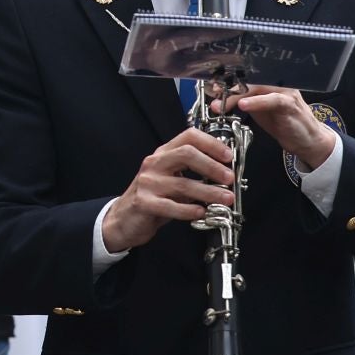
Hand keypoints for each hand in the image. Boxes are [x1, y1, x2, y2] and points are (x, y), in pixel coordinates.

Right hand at [100, 128, 237, 253]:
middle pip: (186, 154)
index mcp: (163, 154)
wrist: (124, 218)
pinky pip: (171, 206)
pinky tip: (201, 213)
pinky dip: (190, 210)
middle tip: (229, 178)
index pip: (188, 137)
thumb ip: (193, 174)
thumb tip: (225, 175)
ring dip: (209, 193)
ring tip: (226, 199)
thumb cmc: (154, 197)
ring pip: (183, 184)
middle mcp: (154, 164)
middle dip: (212, 166)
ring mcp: (148, 183)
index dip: (211, 143)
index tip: (228, 156)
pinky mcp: (144, 202)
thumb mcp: (172, 179)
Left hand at [214, 85, 335, 171]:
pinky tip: (244, 105)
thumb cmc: (283, 123)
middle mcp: (275, 83)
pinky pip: (272, 100)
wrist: (307, 140)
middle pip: (247, 80)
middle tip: (212, 94)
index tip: (209, 86)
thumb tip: (219, 96)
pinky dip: (257, 102)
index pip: (243, 76)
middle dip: (227, 87)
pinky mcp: (290, 104)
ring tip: (221, 102)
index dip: (225, 79)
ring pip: (256, 87)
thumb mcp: (257, 111)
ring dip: (236, 95)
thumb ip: (242, 101)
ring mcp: (284, 92)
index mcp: (267, 83)